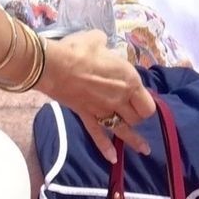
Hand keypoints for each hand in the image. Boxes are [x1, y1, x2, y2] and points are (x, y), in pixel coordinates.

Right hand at [40, 30, 154, 160]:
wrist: (51, 65)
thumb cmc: (76, 50)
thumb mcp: (96, 39)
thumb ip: (105, 45)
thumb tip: (102, 47)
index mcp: (128, 80)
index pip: (147, 100)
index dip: (145, 101)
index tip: (139, 98)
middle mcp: (120, 98)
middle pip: (137, 117)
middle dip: (137, 116)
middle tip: (131, 111)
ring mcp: (102, 109)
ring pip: (123, 129)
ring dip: (134, 140)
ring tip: (144, 149)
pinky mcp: (86, 115)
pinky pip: (98, 134)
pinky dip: (105, 148)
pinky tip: (113, 159)